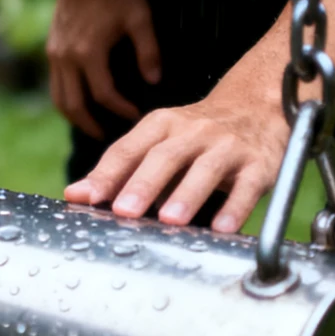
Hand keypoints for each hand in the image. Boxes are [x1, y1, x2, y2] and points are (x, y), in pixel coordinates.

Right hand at [47, 0, 161, 138]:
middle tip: (110, 137)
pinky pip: (56, 85)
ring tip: (93, 126)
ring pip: (59, 98)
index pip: (103, 94)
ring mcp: (56, 55)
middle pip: (74, 105)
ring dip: (75, 117)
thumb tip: (154, 81)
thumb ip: (148, 50)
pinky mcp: (52, 50)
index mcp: (89, 53)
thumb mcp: (140, 17)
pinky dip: (67, 100)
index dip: (121, 109)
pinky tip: (82, 102)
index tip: (137, 115)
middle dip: (91, 125)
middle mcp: (67, 58)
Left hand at [63, 89, 289, 232]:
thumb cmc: (195, 136)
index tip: (88, 198)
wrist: (258, 107)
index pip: (129, 148)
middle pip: (164, 156)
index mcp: (162, 124)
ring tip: (169, 221)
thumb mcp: (158, 143)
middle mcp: (193, 131)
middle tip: (124, 211)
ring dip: (187, 195)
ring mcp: (228, 146)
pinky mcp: (259, 164)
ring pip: (206, 169)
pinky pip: (247, 186)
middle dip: (143, 184)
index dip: (107, 174)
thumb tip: (75, 195)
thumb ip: (119, 170)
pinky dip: (235, 208)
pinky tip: (222, 228)